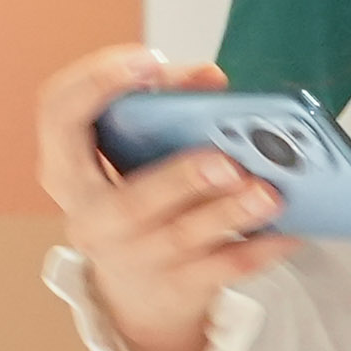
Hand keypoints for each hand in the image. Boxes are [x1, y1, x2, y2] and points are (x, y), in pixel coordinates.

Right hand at [35, 43, 282, 350]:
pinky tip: (290, 232)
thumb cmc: (138, 192)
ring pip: (180, 238)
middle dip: (178, 179)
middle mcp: (90, 219)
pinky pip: (220, 271)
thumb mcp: (132, 151)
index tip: (147, 60)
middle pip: (126, 202)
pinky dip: (258, 250)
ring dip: (228, 214)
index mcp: (67, 168)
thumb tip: (212, 81)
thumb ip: (165, 102)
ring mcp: (129, 260)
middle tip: (226, 159)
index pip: (60, 115)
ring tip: (270, 193)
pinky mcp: (172, 290)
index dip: (96, 84)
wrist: (136, 290)